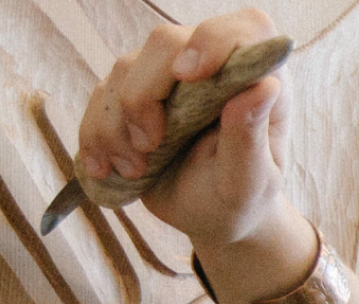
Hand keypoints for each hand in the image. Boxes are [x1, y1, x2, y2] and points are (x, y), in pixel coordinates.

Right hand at [76, 9, 307, 263]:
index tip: (188, 75)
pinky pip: (100, 97)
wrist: (208, 217)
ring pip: (124, 69)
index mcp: (252, 77)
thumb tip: (263, 87)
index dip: (213, 41)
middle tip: (149, 145)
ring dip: (118, 125)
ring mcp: (166, 77)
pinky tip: (106, 168)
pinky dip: (95, 135)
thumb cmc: (240, 196)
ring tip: (135, 169)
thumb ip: (252, 136)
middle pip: (165, 43)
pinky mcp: (132, 95)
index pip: (242, 30)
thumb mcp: (250, 181)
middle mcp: (209, 66)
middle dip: (145, 95)